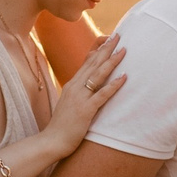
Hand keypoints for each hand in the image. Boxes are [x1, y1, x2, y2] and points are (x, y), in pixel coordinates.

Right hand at [30, 35, 125, 163]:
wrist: (52, 140)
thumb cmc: (63, 124)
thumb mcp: (70, 103)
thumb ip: (79, 92)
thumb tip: (89, 85)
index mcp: (72, 84)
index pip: (86, 61)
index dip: (98, 49)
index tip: (108, 38)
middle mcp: (75, 87)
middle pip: (93, 63)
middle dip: (107, 48)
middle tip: (119, 35)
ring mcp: (80, 97)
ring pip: (98, 74)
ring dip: (112, 61)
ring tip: (124, 50)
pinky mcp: (85, 110)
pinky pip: (102, 94)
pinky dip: (114, 85)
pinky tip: (124, 77)